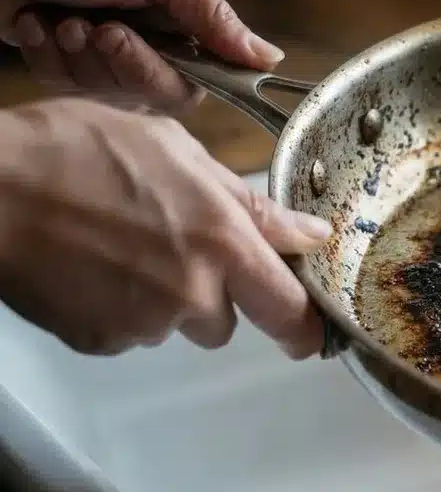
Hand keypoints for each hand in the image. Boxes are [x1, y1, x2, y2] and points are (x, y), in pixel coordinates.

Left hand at [0, 0, 282, 109]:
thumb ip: (214, 15)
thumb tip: (270, 57)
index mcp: (184, 8)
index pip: (210, 71)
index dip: (180, 73)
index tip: (146, 50)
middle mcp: (155, 35)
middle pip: (164, 92)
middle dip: (124, 64)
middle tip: (100, 30)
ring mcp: (112, 52)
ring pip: (116, 96)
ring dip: (80, 58)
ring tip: (60, 18)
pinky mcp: (72, 66)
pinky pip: (73, 91)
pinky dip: (49, 58)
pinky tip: (37, 25)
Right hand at [0, 98, 330, 357]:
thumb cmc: (77, 150)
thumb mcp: (176, 150)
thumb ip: (250, 204)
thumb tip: (310, 234)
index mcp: (222, 242)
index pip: (287, 308)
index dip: (305, 329)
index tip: (312, 337)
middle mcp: (191, 292)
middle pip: (225, 321)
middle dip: (209, 294)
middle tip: (168, 246)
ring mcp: (142, 322)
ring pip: (172, 326)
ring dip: (159, 299)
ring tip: (116, 246)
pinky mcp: (98, 341)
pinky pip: (126, 334)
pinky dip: (114, 309)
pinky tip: (87, 266)